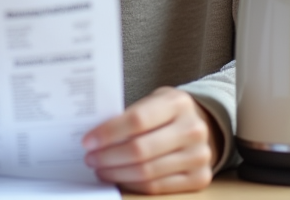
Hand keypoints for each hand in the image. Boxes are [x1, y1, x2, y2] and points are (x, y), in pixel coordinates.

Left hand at [81, 86, 220, 194]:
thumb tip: (95, 137)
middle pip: (140, 150)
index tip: (88, 141)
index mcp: (178, 103)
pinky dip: (133, 184)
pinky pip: (158, 187)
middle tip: (90, 158)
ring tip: (101, 169)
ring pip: (147, 172)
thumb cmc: (168, 113)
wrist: (201, 126)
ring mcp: (199, 156)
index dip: (109, 133)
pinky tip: (119, 178)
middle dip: (108, 157)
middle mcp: (193, 129)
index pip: (137, 120)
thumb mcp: (153, 101)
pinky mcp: (200, 178)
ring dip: (117, 173)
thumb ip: (130, 115)